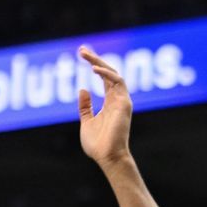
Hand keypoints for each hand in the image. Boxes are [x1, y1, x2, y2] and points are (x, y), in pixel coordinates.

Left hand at [78, 46, 132, 168]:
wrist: (107, 157)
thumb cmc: (97, 144)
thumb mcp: (87, 121)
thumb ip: (85, 106)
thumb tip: (83, 89)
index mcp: (110, 101)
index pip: (104, 77)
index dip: (95, 64)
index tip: (82, 54)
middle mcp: (118, 98)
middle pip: (109, 71)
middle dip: (96, 59)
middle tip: (82, 49)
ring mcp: (122, 99)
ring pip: (114, 73)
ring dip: (99, 62)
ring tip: (85, 54)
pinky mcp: (124, 103)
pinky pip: (118, 82)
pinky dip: (106, 74)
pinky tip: (94, 69)